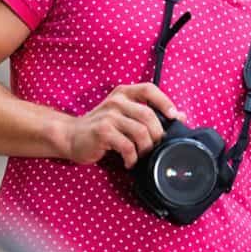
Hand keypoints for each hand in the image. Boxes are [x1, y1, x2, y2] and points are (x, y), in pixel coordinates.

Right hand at [64, 83, 185, 167]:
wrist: (70, 136)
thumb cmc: (102, 127)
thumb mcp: (125, 115)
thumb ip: (148, 113)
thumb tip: (180, 116)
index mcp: (124, 93)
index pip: (149, 89)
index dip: (165, 101)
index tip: (174, 116)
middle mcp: (116, 101)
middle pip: (148, 115)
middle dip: (157, 134)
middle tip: (156, 147)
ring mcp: (108, 115)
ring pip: (140, 131)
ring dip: (146, 148)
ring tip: (143, 156)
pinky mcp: (102, 132)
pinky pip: (126, 146)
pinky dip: (132, 157)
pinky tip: (130, 162)